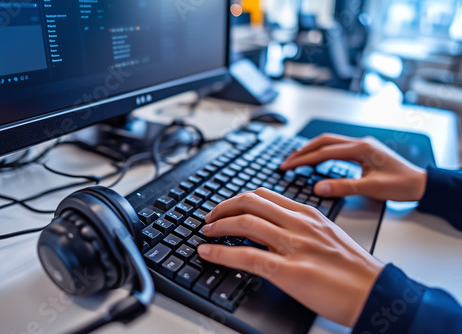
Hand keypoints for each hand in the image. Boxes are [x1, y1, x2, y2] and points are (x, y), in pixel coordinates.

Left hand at [197, 188, 383, 326]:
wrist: (375, 293)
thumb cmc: (354, 268)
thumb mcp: (327, 235)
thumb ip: (301, 226)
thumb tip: (272, 227)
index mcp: (307, 214)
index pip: (264, 194)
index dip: (238, 199)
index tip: (225, 208)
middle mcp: (299, 224)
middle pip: (250, 202)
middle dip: (223, 207)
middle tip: (209, 218)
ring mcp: (294, 246)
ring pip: (245, 223)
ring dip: (218, 226)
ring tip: (206, 232)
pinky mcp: (290, 271)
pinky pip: (247, 256)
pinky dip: (221, 252)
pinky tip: (208, 252)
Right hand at [280, 134, 427, 200]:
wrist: (422, 183)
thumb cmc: (402, 185)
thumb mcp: (371, 189)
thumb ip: (343, 187)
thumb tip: (318, 187)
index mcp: (360, 149)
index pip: (323, 152)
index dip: (303, 160)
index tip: (287, 166)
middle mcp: (359, 143)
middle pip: (323, 142)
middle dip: (302, 151)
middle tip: (286, 162)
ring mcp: (362, 145)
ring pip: (329, 142)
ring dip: (311, 150)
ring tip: (296, 159)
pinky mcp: (364, 151)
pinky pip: (337, 147)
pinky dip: (322, 152)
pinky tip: (317, 160)